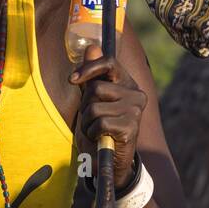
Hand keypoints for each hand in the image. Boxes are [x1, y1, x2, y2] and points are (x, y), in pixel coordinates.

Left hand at [70, 41, 146, 188]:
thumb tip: (91, 47)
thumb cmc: (100, 127)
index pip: (109, 62)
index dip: (88, 68)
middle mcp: (136, 94)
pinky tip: (101, 138)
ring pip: (94, 107)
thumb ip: (91, 77)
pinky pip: (99, 123)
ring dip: (87, 122)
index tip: (72, 80)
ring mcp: (135, 111)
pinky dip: (93, 133)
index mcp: (128, 83)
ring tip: (96, 130)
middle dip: (85, 105)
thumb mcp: (92, 100)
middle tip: (92, 119)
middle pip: (96, 88)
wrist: (111, 160)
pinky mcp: (130, 127)